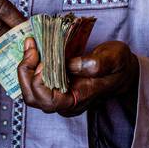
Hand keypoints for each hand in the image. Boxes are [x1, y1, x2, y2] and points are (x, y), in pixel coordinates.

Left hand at [18, 39, 138, 116]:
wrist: (122, 69)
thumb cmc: (118, 66)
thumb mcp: (113, 59)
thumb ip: (94, 64)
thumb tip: (69, 64)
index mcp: (77, 100)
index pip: (48, 101)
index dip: (40, 81)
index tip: (44, 60)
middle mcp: (64, 102)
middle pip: (33, 97)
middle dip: (26, 71)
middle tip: (32, 47)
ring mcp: (59, 95)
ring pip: (30, 89)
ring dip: (26, 67)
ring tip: (31, 45)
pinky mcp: (55, 85)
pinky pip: (35, 80)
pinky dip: (31, 64)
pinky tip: (34, 48)